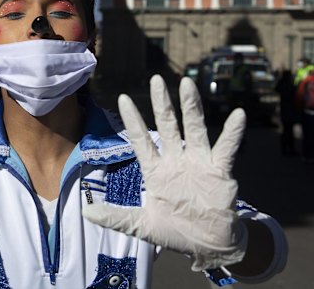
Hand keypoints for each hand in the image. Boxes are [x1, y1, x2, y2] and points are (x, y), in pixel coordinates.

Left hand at [83, 75, 246, 270]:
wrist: (207, 244)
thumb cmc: (174, 230)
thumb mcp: (141, 225)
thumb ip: (116, 217)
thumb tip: (85, 212)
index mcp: (156, 170)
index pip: (141, 140)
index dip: (132, 120)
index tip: (123, 98)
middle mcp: (176, 160)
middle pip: (167, 126)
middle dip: (161, 103)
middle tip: (156, 79)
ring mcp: (198, 163)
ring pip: (194, 129)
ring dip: (191, 108)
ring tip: (187, 84)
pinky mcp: (219, 171)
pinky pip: (227, 148)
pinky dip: (232, 133)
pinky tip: (238, 115)